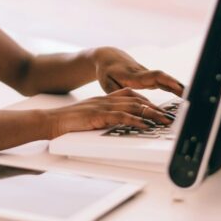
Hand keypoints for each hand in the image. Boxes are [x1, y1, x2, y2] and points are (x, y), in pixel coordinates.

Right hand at [44, 88, 174, 138]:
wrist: (52, 120)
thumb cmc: (68, 122)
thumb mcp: (90, 116)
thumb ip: (104, 117)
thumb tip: (116, 124)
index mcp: (104, 98)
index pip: (130, 94)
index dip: (146, 100)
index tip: (158, 108)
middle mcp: (106, 99)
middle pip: (136, 100)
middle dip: (155, 108)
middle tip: (168, 116)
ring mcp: (103, 106)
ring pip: (133, 107)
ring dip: (151, 114)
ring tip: (164, 121)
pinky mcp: (99, 115)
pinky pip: (122, 117)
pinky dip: (136, 121)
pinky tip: (145, 125)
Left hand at [92, 47, 184, 95]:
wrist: (108, 57)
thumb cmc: (106, 72)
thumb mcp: (107, 84)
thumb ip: (120, 93)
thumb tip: (134, 102)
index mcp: (134, 75)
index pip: (154, 77)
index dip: (167, 82)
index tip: (178, 87)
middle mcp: (143, 73)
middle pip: (163, 77)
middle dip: (177, 85)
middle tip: (191, 94)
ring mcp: (147, 75)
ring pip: (165, 79)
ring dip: (178, 87)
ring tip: (192, 96)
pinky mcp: (149, 77)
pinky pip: (163, 82)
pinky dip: (173, 87)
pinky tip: (184, 94)